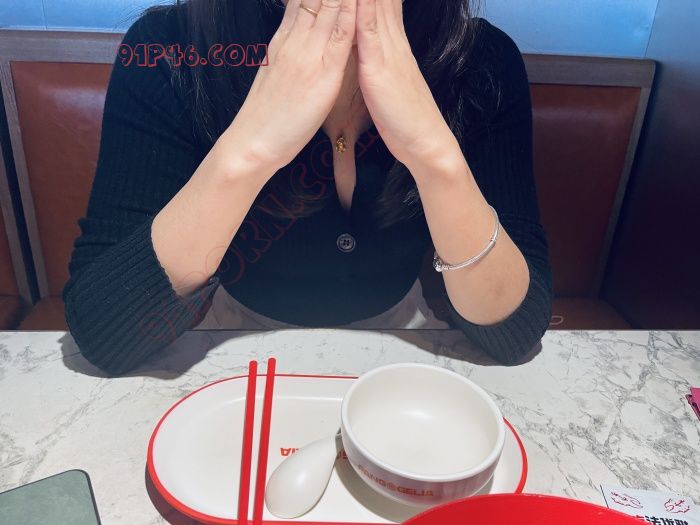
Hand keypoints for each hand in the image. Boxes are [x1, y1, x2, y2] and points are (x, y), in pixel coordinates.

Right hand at [222, 0, 356, 175]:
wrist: (251, 142)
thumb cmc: (267, 116)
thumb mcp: (276, 75)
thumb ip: (288, 54)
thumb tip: (295, 41)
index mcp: (285, 40)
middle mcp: (295, 39)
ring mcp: (307, 53)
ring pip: (328, 4)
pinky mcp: (321, 72)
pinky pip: (338, 33)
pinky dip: (349, 10)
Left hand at [355, 0, 461, 172]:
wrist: (425, 142)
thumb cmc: (403, 117)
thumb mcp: (388, 78)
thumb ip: (379, 56)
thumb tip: (369, 41)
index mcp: (391, 42)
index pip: (381, 0)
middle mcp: (390, 39)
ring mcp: (386, 50)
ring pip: (373, 3)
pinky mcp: (379, 67)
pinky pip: (367, 28)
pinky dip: (360, 6)